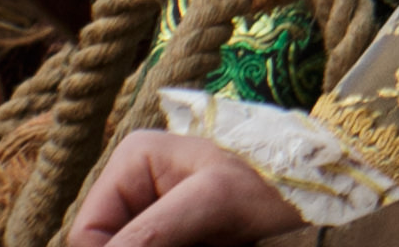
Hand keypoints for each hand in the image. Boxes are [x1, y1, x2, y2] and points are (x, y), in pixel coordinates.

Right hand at [66, 132, 303, 246]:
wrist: (310, 184)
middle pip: (108, 244)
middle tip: (192, 245)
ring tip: (206, 243)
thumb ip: (151, 233)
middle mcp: (133, 182)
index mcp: (131, 161)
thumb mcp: (210, 203)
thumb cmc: (267, 178)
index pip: (87, 232)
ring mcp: (152, 208)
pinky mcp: (170, 230)